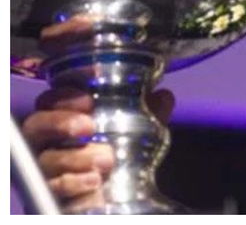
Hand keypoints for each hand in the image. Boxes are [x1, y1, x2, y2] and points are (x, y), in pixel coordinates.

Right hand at [22, 87, 174, 210]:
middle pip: (37, 125)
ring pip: (46, 158)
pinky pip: (53, 187)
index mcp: (64, 119)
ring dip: (75, 157)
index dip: (64, 97)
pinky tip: (94, 181)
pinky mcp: (50, 191)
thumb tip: (163, 97)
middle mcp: (48, 142)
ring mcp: (46, 168)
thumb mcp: (137, 132)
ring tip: (106, 159)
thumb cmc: (117, 156)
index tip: (87, 100)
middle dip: (61, 123)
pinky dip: (73, 182)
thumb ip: (149, 113)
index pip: (50, 101)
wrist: (113, 195)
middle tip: (89, 127)